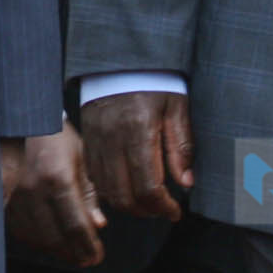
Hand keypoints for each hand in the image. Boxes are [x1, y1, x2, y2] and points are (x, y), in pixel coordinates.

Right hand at [1, 129, 104, 266]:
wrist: (17, 118)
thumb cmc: (52, 134)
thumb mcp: (80, 156)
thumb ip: (89, 192)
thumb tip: (98, 224)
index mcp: (57, 177)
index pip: (76, 225)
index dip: (88, 246)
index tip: (96, 256)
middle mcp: (32, 189)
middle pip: (55, 237)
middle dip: (74, 253)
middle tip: (86, 258)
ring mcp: (13, 194)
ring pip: (35, 237)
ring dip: (54, 249)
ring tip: (70, 251)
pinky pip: (17, 228)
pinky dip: (34, 239)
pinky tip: (47, 239)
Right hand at [79, 92, 194, 221]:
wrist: (121, 61)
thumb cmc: (153, 82)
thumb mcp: (177, 108)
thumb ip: (181, 147)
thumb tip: (186, 183)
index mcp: (138, 130)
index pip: (148, 186)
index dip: (163, 207)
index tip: (175, 211)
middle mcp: (112, 138)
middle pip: (123, 195)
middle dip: (146, 211)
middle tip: (162, 210)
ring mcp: (95, 140)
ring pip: (106, 190)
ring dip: (127, 204)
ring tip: (147, 202)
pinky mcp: (86, 140)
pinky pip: (93, 176)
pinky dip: (110, 190)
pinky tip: (126, 187)